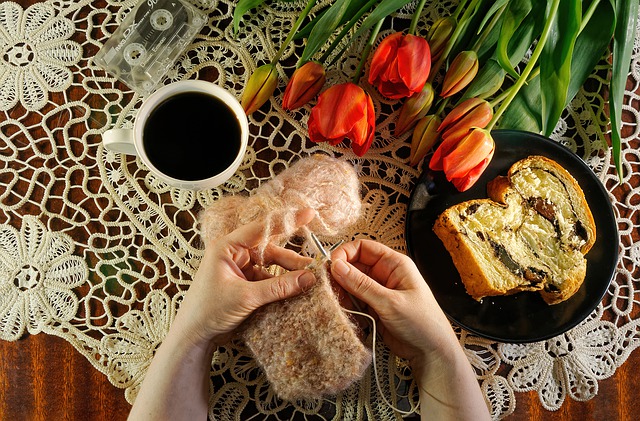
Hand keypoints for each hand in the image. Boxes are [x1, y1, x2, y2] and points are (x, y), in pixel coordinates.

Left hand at [177, 208, 315, 347]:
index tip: (309, 214)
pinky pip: (267, 280)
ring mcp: (239, 270)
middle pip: (270, 250)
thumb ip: (278, 287)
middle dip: (291, 259)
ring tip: (307, 282)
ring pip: (271, 266)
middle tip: (313, 267)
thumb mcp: (246, 297)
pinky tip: (294, 292)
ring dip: (287, 274)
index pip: (261, 228)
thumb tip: (308, 278)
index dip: (287, 221)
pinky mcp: (244, 285)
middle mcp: (233, 254)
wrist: (193, 337)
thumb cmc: (207, 311)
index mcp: (227, 247)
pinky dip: (280, 286)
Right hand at [329, 239, 459, 369]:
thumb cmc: (422, 323)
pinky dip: (346, 304)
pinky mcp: (373, 307)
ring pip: (351, 283)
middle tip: (328, 286)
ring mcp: (378, 291)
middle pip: (354, 265)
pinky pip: (354, 299)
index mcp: (394, 264)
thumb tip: (337, 266)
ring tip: (336, 301)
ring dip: (341, 291)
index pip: (363, 248)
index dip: (345, 253)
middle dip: (340, 274)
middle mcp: (385, 274)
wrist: (432, 352)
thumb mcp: (390, 302)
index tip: (331, 266)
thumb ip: (362, 285)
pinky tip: (343, 311)